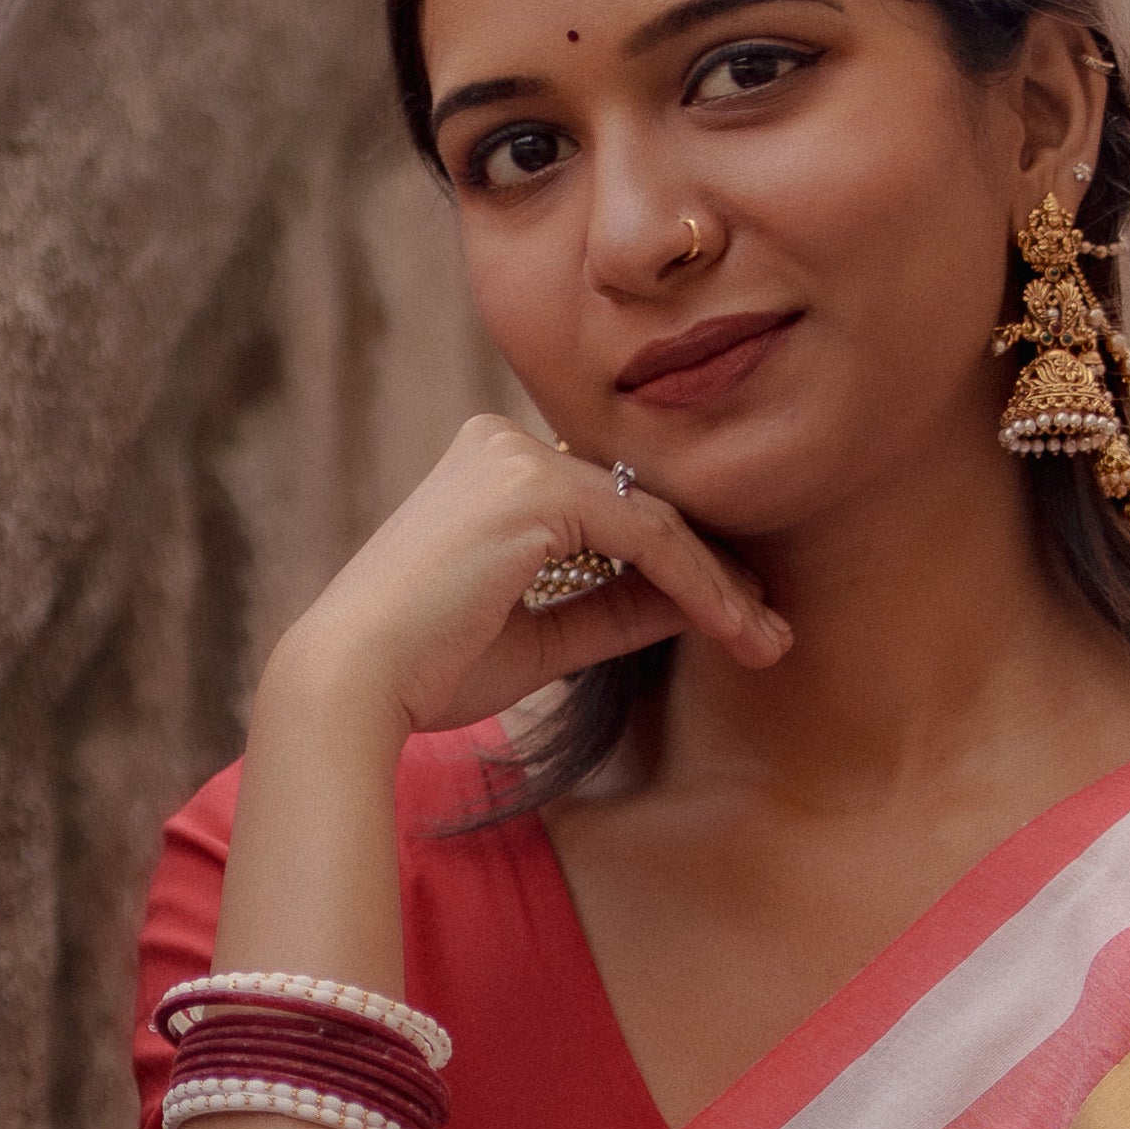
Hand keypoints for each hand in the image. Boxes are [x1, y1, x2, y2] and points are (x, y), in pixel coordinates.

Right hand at [247, 414, 789, 746]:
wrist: (355, 683)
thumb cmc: (429, 669)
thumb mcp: (546, 637)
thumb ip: (617, 609)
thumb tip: (699, 603)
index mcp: (494, 470)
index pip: (616, 511)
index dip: (686, 566)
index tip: (739, 621)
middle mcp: (504, 445)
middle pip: (644, 507)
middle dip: (718, 575)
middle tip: (774, 633)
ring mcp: (518, 458)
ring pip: (657, 521)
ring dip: (722, 586)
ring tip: (769, 641)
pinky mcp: (534, 488)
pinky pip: (648, 538)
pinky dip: (701, 586)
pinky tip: (737, 629)